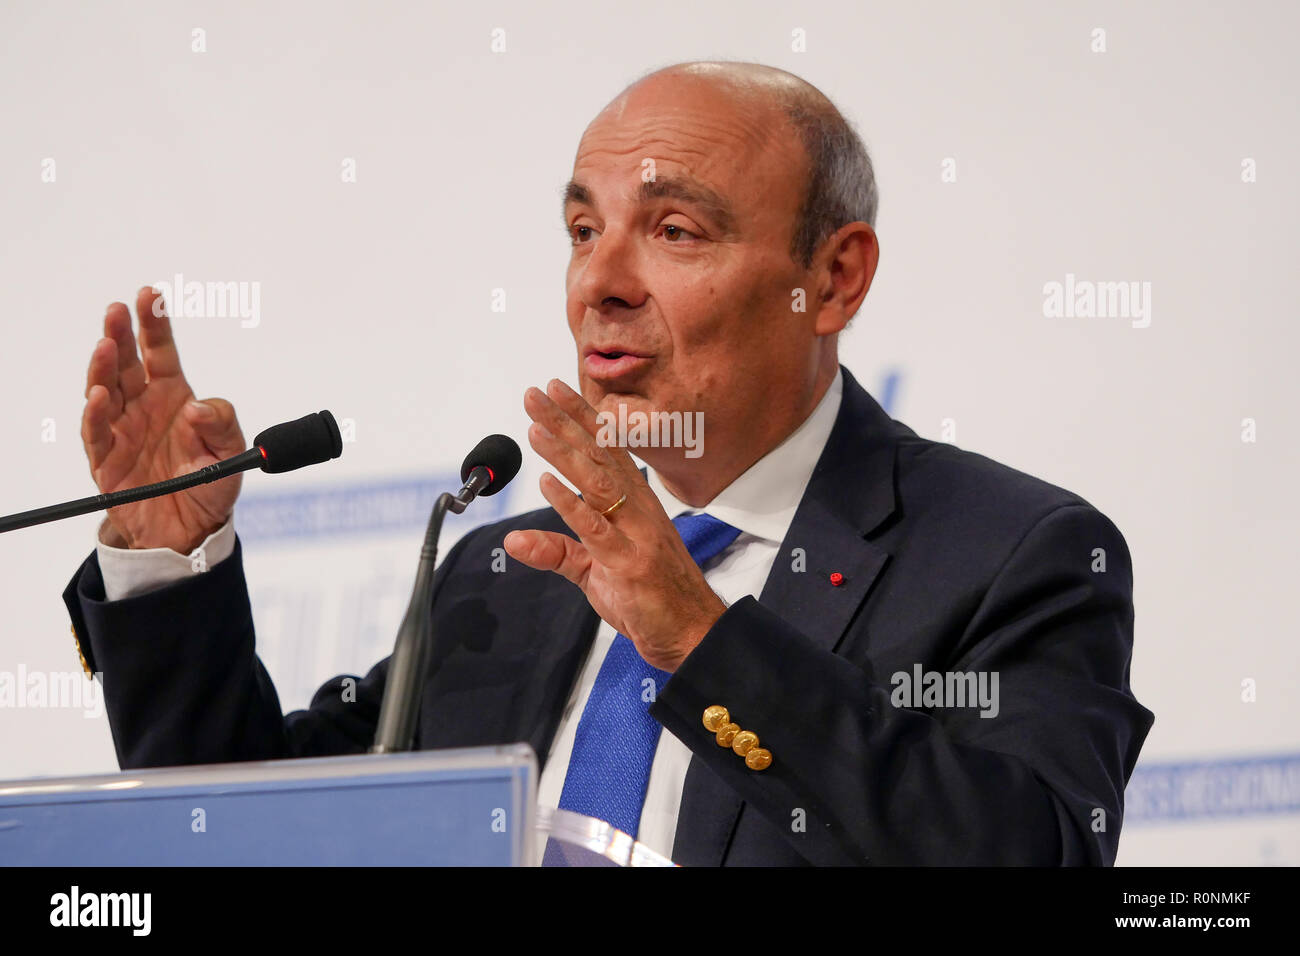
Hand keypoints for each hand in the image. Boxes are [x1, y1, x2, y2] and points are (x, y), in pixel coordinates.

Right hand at [81, 287, 245, 552]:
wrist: (192, 530)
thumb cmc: (210, 484)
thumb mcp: (231, 452)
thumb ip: (222, 424)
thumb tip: (197, 407)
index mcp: (173, 395)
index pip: (161, 352)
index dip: (154, 324)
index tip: (149, 295)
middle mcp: (143, 406)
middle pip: (126, 363)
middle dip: (120, 334)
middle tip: (116, 310)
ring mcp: (121, 431)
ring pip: (105, 390)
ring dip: (103, 368)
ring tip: (107, 345)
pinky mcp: (107, 461)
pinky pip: (96, 433)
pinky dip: (96, 413)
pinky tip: (99, 395)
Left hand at [502, 379, 726, 671]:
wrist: (691, 634)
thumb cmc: (651, 598)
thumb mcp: (593, 570)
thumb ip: (556, 550)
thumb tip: (513, 540)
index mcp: (635, 504)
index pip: (605, 450)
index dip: (580, 417)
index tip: (555, 389)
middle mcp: (637, 509)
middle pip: (598, 456)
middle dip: (565, 422)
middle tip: (535, 393)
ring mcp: (635, 533)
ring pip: (596, 483)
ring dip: (564, 452)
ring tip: (535, 428)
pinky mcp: (628, 562)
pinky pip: (595, 528)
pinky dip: (570, 504)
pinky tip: (548, 483)